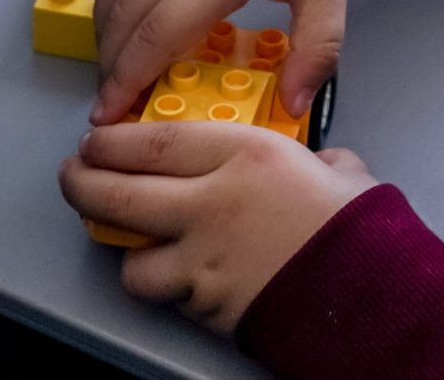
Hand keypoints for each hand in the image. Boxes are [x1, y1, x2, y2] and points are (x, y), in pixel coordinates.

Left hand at [59, 122, 379, 334]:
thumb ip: (313, 160)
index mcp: (245, 154)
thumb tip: (318, 163)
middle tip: (74, 176)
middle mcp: (211, 202)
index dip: (112, 140)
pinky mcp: (204, 304)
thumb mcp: (337, 170)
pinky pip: (166, 293)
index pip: (152, 141)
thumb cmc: (359, 227)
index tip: (96, 138)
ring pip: (130, 256)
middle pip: (119, 193)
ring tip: (132, 241)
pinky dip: (166, 285)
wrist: (369, 292)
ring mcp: (201, 258)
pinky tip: (178, 277)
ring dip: (124, 249)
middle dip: (82, 184)